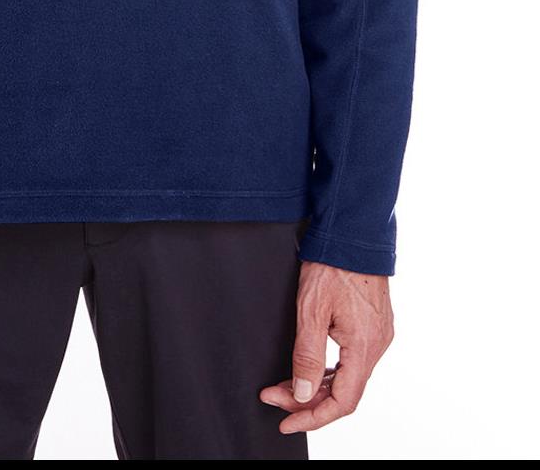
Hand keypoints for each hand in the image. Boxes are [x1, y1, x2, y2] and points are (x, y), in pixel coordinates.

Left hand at [259, 259, 394, 432]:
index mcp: (365, 346)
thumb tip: (303, 395)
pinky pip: (354, 360)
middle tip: (274, 397)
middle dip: (307, 400)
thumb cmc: (332, 263)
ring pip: (349, 377)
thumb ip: (307, 357)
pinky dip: (331, 370)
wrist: (352, 231)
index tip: (286, 422)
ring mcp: (379, 335)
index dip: (313, 418)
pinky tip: (312, 369)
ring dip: (318, 385)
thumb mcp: (311, 311)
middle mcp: (378, 345)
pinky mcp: (375, 325)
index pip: (343, 402)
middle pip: (344, 392)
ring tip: (285, 385)